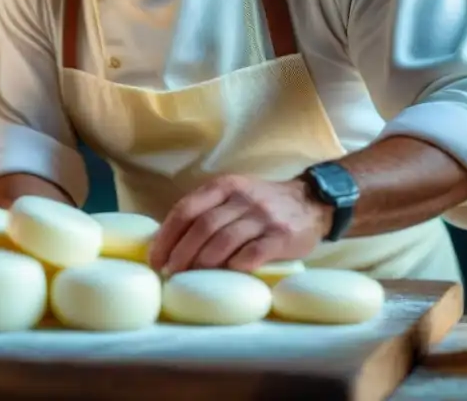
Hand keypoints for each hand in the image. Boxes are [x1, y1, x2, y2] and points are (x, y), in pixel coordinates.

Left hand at [148, 174, 332, 274]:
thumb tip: (168, 242)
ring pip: (224, 241)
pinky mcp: (281, 237)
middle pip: (202, 226)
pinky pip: (252, 255)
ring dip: (203, 264)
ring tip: (192, 278)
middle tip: (170, 273)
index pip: (186, 209)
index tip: (156, 258)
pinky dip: (234, 267)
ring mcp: (263, 217)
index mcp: (225, 186)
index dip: (167, 236)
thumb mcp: (234, 195)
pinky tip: (225, 276)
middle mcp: (242, 198)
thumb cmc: (262, 205)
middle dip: (181, 253)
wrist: (310, 203)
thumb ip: (207, 210)